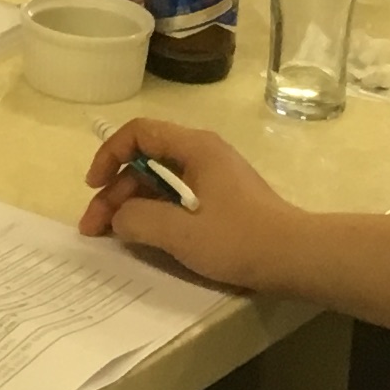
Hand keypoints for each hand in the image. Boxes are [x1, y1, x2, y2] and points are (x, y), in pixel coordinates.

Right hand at [77, 120, 310, 290]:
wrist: (296, 257)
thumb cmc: (239, 239)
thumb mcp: (181, 233)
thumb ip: (140, 220)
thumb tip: (119, 217)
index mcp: (195, 148)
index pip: (139, 133)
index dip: (109, 156)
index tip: (94, 188)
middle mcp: (203, 153)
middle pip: (146, 160)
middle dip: (115, 192)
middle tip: (94, 229)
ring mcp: (214, 176)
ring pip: (160, 181)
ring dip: (132, 205)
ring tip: (113, 236)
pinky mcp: (222, 199)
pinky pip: (178, 196)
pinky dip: (155, 212)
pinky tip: (145, 237)